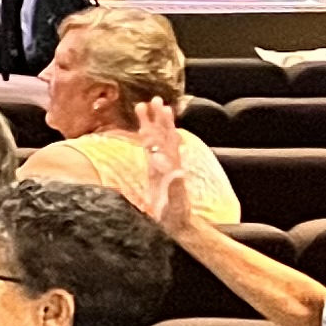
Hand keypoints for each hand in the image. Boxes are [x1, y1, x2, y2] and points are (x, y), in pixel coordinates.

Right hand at [120, 101, 201, 235]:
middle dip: (159, 118)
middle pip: (163, 136)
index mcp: (168, 168)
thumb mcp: (174, 204)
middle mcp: (168, 164)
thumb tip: (178, 170)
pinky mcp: (157, 172)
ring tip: (149, 106)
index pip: (162, 142)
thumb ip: (176, 187)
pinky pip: (154, 149)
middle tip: (155, 99)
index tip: (153, 110)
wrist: (178, 226)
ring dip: (155, 123)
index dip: (158, 126)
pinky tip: (146, 129)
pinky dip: (150, 136)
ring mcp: (164, 167)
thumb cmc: (174, 217)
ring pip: (160, 140)